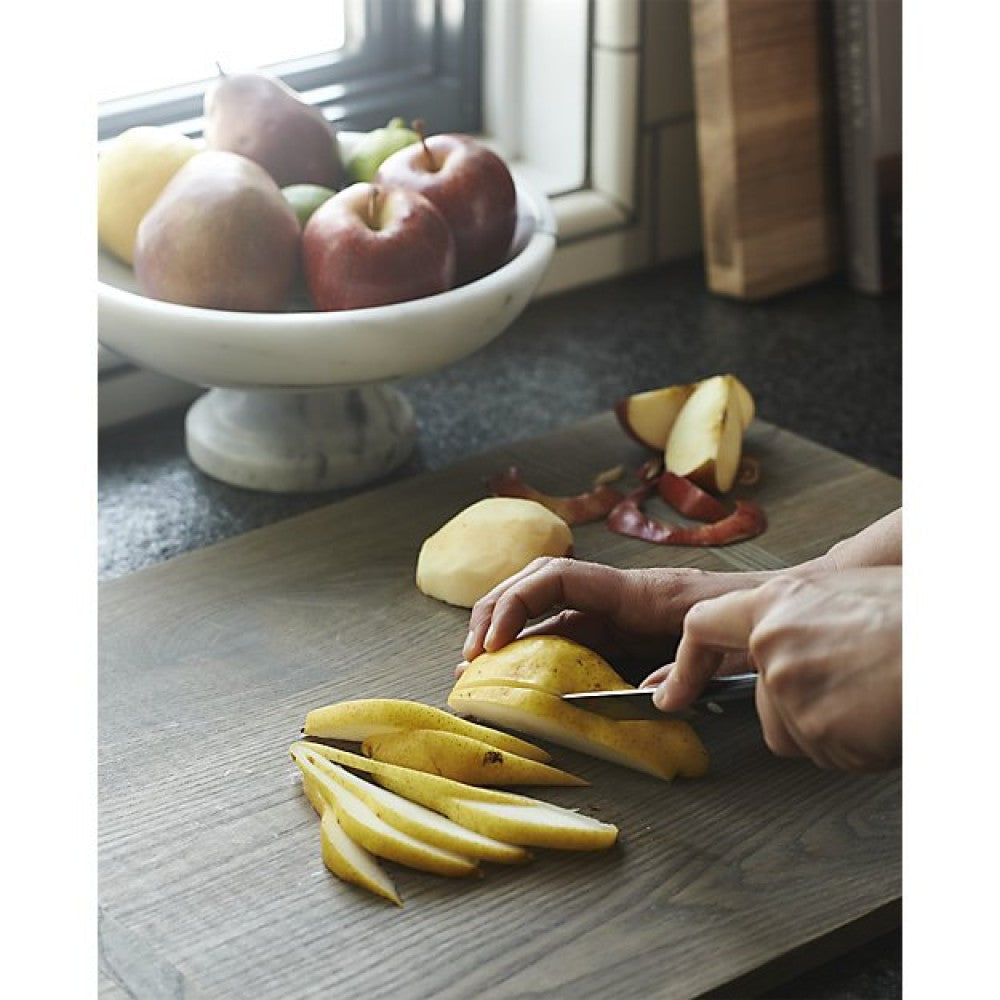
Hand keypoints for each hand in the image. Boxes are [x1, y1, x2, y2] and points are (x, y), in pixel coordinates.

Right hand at [461, 557, 763, 682]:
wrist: (773, 605)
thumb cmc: (749, 618)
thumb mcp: (723, 641)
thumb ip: (688, 666)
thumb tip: (650, 697)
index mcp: (633, 591)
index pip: (558, 578)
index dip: (517, 604)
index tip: (493, 642)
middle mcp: (614, 596)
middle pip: (535, 586)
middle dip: (495, 614)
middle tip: (469, 659)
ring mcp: (614, 613)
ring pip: (545, 612)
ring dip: (507, 634)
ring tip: (477, 669)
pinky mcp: (618, 632)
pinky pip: (566, 635)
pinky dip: (536, 652)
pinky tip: (518, 678)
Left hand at [649, 566, 901, 770]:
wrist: (956, 644)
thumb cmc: (915, 614)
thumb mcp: (848, 593)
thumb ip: (800, 620)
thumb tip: (781, 647)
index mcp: (777, 602)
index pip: (702, 627)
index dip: (684, 666)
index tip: (669, 694)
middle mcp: (773, 645)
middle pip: (764, 702)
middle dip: (800, 706)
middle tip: (856, 685)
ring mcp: (793, 691)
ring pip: (796, 733)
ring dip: (831, 727)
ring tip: (876, 693)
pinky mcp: (820, 732)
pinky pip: (829, 754)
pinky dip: (856, 746)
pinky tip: (884, 715)